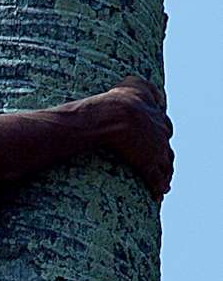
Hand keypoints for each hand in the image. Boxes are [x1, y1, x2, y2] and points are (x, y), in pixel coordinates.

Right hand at [93, 78, 173, 196]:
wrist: (113, 115)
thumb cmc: (116, 100)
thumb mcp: (131, 84)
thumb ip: (139, 84)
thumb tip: (144, 87)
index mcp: (155, 116)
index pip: (164, 127)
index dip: (162, 135)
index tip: (160, 140)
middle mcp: (159, 134)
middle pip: (168, 149)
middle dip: (166, 158)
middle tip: (165, 166)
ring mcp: (154, 150)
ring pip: (166, 166)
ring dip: (166, 175)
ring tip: (165, 185)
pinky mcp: (147, 164)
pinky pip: (155, 180)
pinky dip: (158, 188)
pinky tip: (158, 196)